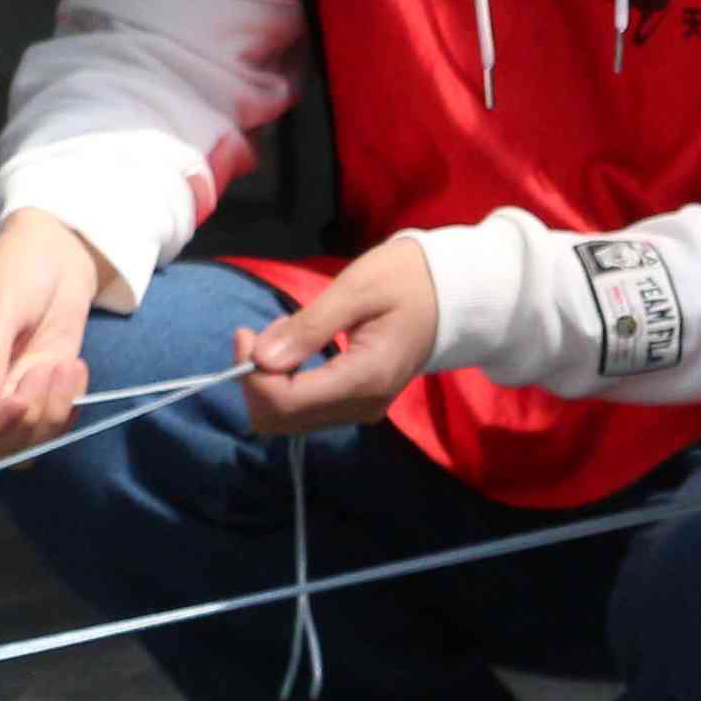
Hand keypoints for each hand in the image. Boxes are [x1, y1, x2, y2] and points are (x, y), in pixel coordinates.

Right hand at [0, 212, 102, 465]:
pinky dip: (68, 408)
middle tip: (42, 375)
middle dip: (19, 428)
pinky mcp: (39, 398)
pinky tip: (73, 368)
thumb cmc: (15, 269)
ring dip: (48, 414)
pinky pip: (50, 432)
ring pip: (19, 449)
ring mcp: (5, 401)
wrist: (57, 255)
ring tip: (62, 365)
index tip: (15, 401)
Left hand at [237, 238, 440, 435]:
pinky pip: (306, 410)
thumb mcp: (356, 289)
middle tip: (255, 334)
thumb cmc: (407, 281)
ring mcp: (362, 410)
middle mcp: (362, 406)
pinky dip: (285, 386)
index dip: (252, 374)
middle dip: (255, 380)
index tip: (246, 333)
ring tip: (280, 336)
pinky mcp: (359, 404)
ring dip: (269, 383)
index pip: (285, 402)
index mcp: (364, 379)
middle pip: (281, 419)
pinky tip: (294, 350)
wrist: (455, 294)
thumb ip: (309, 326)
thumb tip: (261, 358)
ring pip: (290, 420)